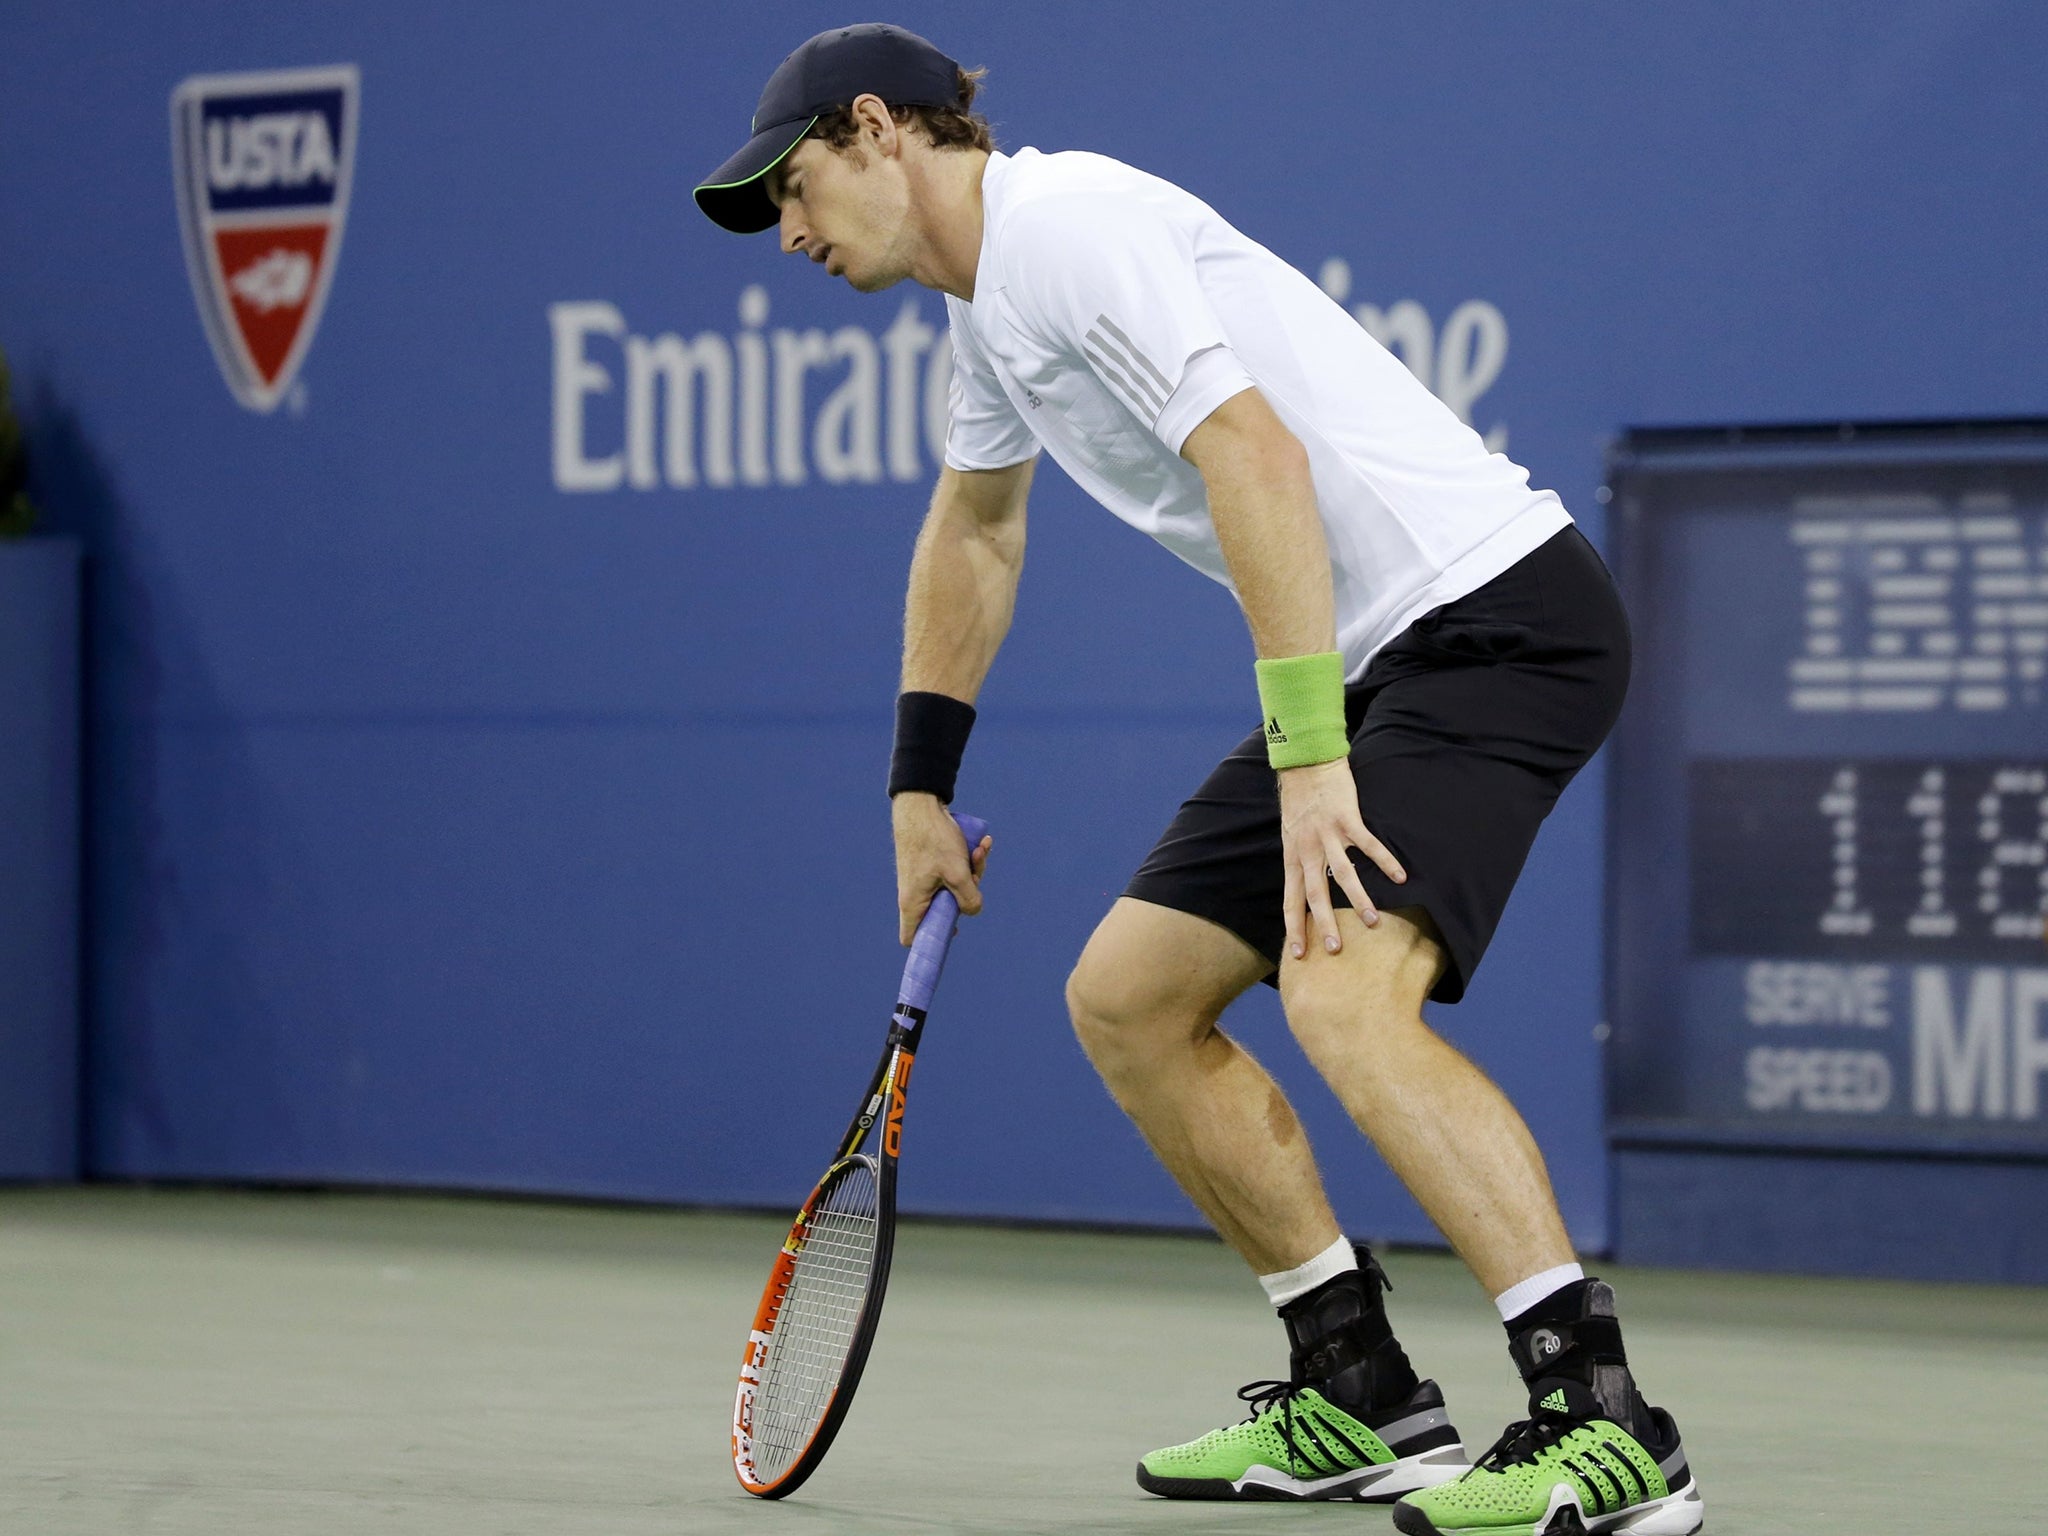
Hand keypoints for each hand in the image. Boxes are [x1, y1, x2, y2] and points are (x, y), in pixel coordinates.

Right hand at [892, 793, 992, 944]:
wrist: (921, 804)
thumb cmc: (934, 839)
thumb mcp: (957, 872)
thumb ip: (969, 898)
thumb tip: (973, 911)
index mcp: (913, 903)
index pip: (912, 937)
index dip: (929, 941)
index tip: (952, 933)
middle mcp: (916, 894)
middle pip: (944, 910)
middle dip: (966, 893)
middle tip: (973, 875)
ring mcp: (923, 879)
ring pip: (953, 888)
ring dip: (971, 871)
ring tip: (980, 849)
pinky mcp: (931, 865)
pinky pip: (953, 872)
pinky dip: (966, 861)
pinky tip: (981, 844)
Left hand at [1278, 759, 1405, 958]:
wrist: (1305, 764)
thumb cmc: (1300, 802)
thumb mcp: (1290, 836)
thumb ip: (1299, 861)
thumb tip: (1305, 888)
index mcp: (1293, 857)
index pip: (1291, 901)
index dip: (1294, 928)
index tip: (1300, 955)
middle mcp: (1307, 850)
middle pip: (1315, 894)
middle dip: (1324, 924)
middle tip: (1336, 950)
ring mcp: (1327, 835)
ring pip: (1343, 874)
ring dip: (1358, 899)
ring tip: (1373, 922)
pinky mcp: (1347, 819)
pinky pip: (1368, 844)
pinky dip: (1385, 861)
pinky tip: (1400, 876)